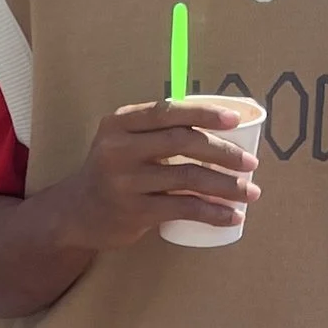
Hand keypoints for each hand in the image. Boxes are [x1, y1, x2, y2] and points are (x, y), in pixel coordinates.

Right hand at [60, 100, 259, 248]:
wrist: (77, 212)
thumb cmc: (114, 171)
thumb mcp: (124, 141)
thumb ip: (157, 130)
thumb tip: (218, 124)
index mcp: (120, 123)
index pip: (168, 112)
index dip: (204, 114)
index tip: (235, 121)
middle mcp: (118, 148)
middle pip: (181, 142)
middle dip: (223, 152)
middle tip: (251, 163)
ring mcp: (124, 181)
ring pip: (187, 177)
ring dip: (226, 185)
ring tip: (250, 192)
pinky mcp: (133, 211)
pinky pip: (182, 207)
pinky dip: (212, 212)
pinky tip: (232, 216)